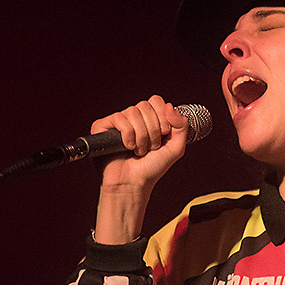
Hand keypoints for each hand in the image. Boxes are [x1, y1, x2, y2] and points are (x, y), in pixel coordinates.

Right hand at [90, 95, 188, 243]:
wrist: (134, 183)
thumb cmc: (152, 168)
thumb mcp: (176, 147)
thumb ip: (181, 125)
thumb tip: (170, 106)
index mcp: (149, 119)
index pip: (156, 101)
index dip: (162, 117)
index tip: (164, 134)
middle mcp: (133, 118)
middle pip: (145, 105)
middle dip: (153, 130)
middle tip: (150, 147)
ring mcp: (118, 121)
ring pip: (133, 112)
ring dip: (141, 136)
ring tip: (139, 150)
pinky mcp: (103, 126)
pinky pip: (119, 119)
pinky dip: (128, 136)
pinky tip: (127, 147)